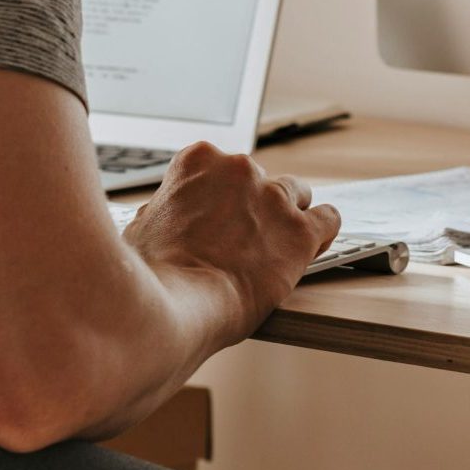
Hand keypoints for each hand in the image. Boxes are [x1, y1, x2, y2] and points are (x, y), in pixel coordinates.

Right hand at [122, 141, 341, 335]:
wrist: (170, 308)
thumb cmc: (148, 275)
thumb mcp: (140, 227)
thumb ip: (165, 211)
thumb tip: (165, 216)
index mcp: (198, 161)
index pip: (219, 168)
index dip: (219, 197)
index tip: (217, 219)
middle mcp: (239, 169)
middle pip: (259, 179)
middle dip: (253, 205)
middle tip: (242, 239)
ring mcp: (273, 198)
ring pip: (297, 193)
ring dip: (288, 215)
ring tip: (280, 243)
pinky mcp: (300, 232)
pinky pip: (329, 219)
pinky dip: (324, 231)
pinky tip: (315, 245)